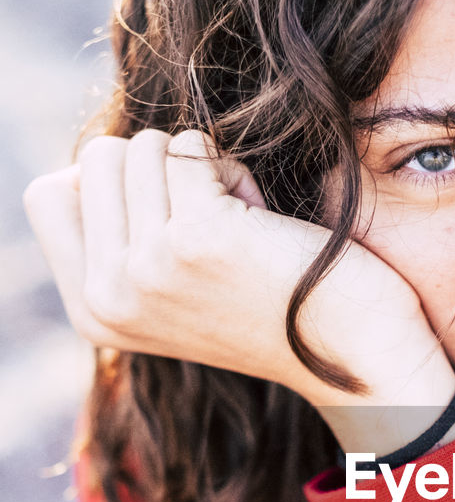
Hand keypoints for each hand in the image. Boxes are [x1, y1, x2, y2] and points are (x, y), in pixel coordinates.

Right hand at [23, 130, 454, 443]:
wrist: (357, 356)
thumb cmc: (275, 305)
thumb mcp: (173, 286)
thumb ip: (120, 238)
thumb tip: (92, 163)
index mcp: (93, 314)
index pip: (50, 195)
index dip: (118, 187)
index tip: (173, 229)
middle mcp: (106, 298)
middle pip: (97, 159)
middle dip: (164, 175)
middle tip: (220, 232)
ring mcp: (144, 269)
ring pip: (144, 145)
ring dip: (203, 172)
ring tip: (245, 231)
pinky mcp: (192, 238)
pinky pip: (192, 146)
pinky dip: (234, 170)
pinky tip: (265, 223)